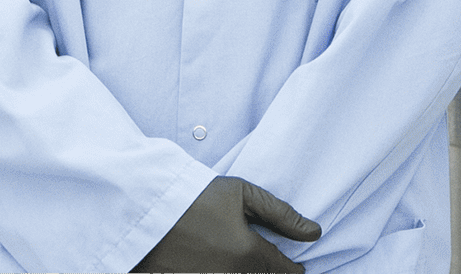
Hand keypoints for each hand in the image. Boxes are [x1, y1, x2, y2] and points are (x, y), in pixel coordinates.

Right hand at [131, 176, 321, 272]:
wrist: (145, 206)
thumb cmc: (195, 196)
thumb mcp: (241, 194)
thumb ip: (281, 214)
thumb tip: (315, 233)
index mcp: (249, 253)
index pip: (284, 272)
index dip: (294, 269)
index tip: (296, 267)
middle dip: (267, 272)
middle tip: (259, 259)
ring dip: (245, 274)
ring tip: (235, 257)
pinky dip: (220, 273)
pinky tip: (213, 262)